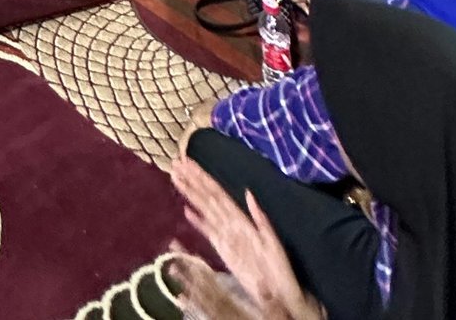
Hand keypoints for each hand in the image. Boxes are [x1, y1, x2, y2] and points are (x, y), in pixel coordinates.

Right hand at [169, 156, 324, 319]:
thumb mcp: (271, 241)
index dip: (202, 177)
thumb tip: (248, 192)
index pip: (217, 193)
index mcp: (241, 219)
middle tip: (176, 163)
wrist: (279, 292)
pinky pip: (207, 231)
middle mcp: (230, 222)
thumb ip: (259, 217)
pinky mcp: (223, 249)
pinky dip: (197, 221)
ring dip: (191, 193)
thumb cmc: (279, 267)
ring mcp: (226, 235)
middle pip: (208, 197)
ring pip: (205, 209)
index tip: (188, 161)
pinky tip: (186, 211)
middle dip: (192, 180)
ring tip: (176, 177)